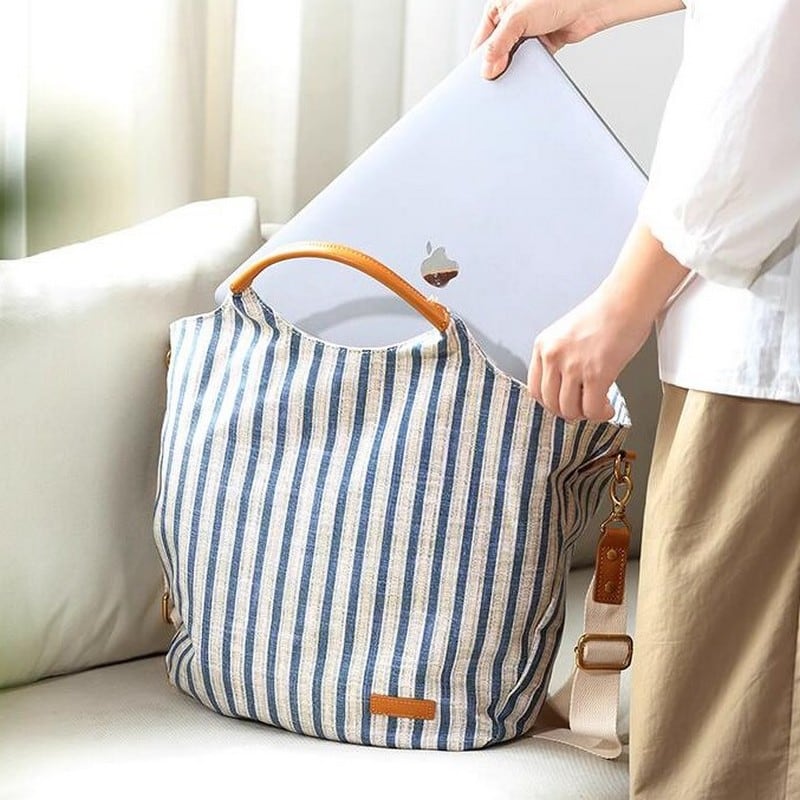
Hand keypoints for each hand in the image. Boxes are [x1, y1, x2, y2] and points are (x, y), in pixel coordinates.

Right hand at [470, 0, 686, 78]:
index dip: (478, 62)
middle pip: (494, 54)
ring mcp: (524, 37)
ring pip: (510, 62)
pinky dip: (525, 73)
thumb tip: (486, 69)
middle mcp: (509, 24)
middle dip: (494, 69)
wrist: (588, 6)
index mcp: (498, 11)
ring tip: (508, 81)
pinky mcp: (538, 48)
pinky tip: (523, 78)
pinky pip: (526, 66)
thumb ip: (500, 43)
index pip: (481, 42)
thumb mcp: (519, 18)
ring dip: (510, 71)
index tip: (477, 80)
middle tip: (493, 84)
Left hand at [527, 282, 651, 420]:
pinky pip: (592, 408)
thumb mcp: (566, 335)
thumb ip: (560, 359)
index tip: (563, 404)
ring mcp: (573, 366)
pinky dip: (600, 414)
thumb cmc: (605, 314)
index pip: (535, 389)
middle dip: (568, 411)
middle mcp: (553, 356)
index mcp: (543, 346)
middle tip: (583, 407)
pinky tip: (608, 407)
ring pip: (570, 409)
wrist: (627, 300)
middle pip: (550, 403)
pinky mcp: (596, 374)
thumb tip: (564, 388)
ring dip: (585, 413)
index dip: (551, 403)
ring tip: (598, 406)